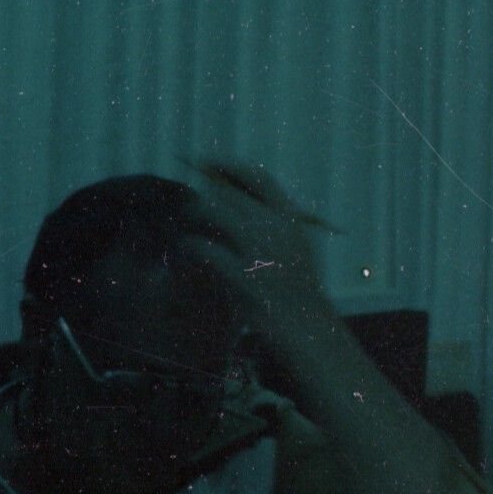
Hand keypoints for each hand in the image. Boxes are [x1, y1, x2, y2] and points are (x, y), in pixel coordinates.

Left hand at [177, 159, 336, 334]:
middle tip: (183, 193)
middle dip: (202, 188)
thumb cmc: (296, 293)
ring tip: (185, 222)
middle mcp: (278, 228)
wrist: (310, 332)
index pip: (258, 177)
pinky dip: (192, 244)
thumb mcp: (290, 250)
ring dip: (194, 214)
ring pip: (215, 211)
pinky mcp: (245, 276)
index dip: (228, 165)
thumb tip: (229, 202)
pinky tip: (187, 246)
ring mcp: (261, 251)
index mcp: (292, 219)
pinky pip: (207, 249)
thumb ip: (266, 225)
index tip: (206, 161)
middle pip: (230, 191)